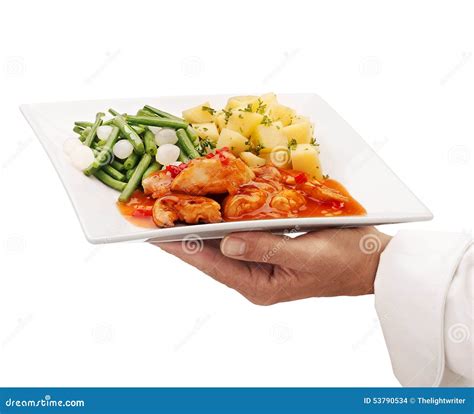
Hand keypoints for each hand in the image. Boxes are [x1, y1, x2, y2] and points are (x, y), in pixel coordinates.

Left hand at [152, 227, 390, 304]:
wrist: (371, 261)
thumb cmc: (344, 261)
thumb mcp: (305, 256)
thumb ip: (265, 250)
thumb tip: (227, 242)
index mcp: (260, 285)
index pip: (212, 264)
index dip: (183, 248)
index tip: (155, 234)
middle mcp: (256, 277)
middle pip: (212, 255)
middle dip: (186, 237)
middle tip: (159, 217)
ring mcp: (263, 264)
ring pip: (225, 245)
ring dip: (203, 228)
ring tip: (177, 211)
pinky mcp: (271, 250)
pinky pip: (242, 236)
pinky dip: (227, 223)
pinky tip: (214, 210)